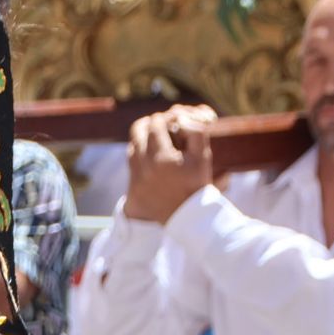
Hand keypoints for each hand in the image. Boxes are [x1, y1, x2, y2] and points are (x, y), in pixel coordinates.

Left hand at [123, 104, 216, 223]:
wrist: (186, 216)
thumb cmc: (197, 184)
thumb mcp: (203, 156)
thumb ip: (196, 132)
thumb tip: (180, 119)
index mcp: (162, 158)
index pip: (156, 124)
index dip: (166, 118)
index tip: (174, 120)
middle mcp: (144, 166)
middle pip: (138, 130)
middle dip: (151, 124)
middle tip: (162, 124)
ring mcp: (136, 176)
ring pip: (132, 144)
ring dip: (144, 138)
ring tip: (158, 139)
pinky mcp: (132, 185)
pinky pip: (131, 160)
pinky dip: (139, 152)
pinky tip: (152, 154)